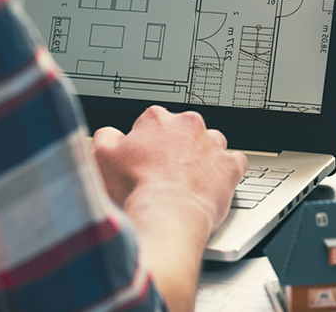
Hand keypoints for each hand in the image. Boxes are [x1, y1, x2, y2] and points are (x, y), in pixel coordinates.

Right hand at [91, 106, 246, 311]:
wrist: (165, 216)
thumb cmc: (135, 189)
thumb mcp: (101, 158)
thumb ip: (105, 137)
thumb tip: (112, 134)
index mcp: (157, 119)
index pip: (153, 122)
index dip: (146, 142)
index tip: (144, 158)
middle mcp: (188, 125)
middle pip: (183, 130)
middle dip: (175, 147)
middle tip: (164, 172)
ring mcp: (212, 144)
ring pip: (210, 143)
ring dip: (202, 157)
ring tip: (189, 180)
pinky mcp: (230, 166)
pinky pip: (234, 161)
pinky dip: (226, 170)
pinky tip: (214, 183)